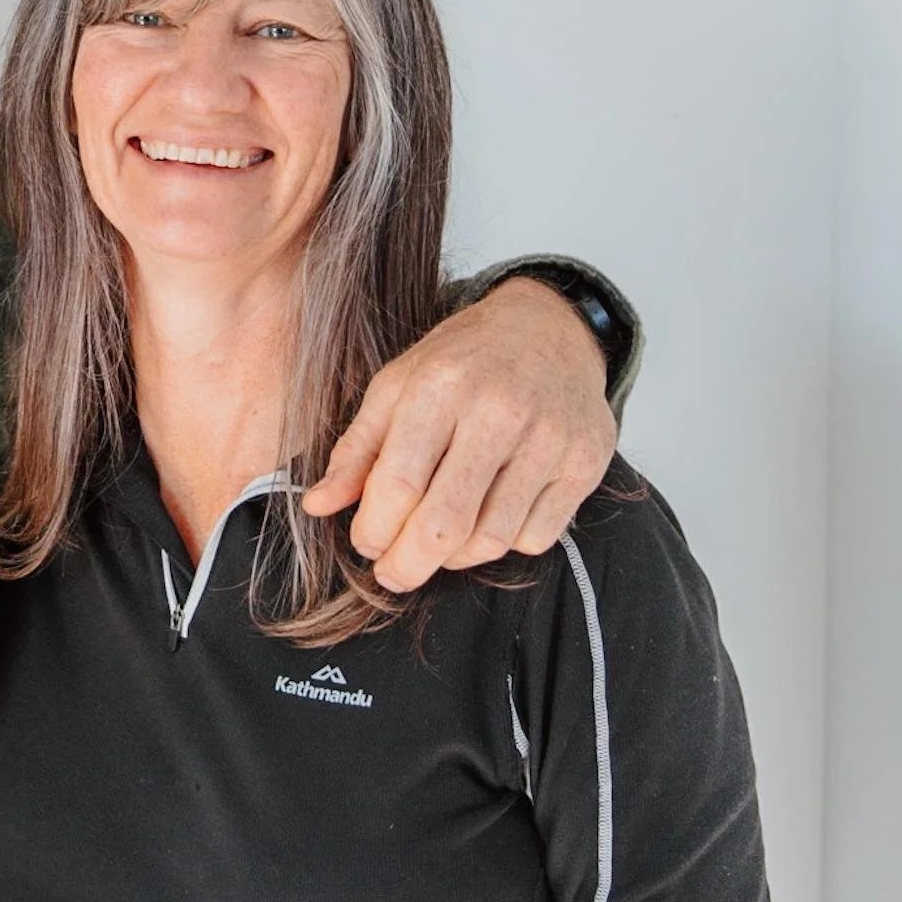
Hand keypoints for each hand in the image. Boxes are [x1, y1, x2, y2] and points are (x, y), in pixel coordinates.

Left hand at [301, 277, 615, 591]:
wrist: (548, 328)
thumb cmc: (460, 362)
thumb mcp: (396, 387)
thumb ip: (357, 450)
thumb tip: (316, 505)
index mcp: (439, 387)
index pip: (399, 484)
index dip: (374, 530)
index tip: (365, 544)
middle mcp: (498, 412)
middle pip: (444, 524)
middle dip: (408, 564)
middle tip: (393, 573)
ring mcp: (548, 439)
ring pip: (491, 538)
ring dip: (453, 558)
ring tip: (435, 545)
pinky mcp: (585, 463)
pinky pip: (536, 537)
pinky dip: (504, 543)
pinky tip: (486, 520)